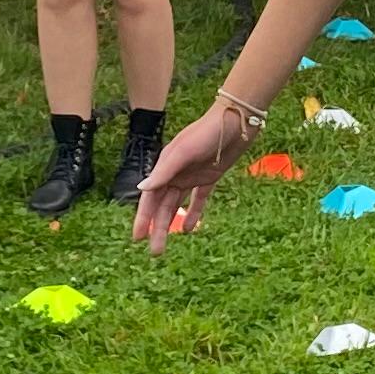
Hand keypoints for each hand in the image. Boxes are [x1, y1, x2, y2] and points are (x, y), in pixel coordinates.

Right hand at [132, 97, 254, 248]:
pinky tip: (191, 229)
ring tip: (165, 246)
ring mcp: (191, 176)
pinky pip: (198, 199)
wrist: (237, 121)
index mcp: (165, 166)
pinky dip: (194, 213)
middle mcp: (175, 173)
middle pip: (162, 206)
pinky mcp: (209, 178)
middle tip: (155, 252)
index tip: (137, 238)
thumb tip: (142, 189)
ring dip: (172, 225)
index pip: (150, 197)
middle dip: (157, 228)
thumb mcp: (184, 152)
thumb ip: (164, 171)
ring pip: (177, 206)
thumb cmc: (207, 133)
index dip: (143, 218)